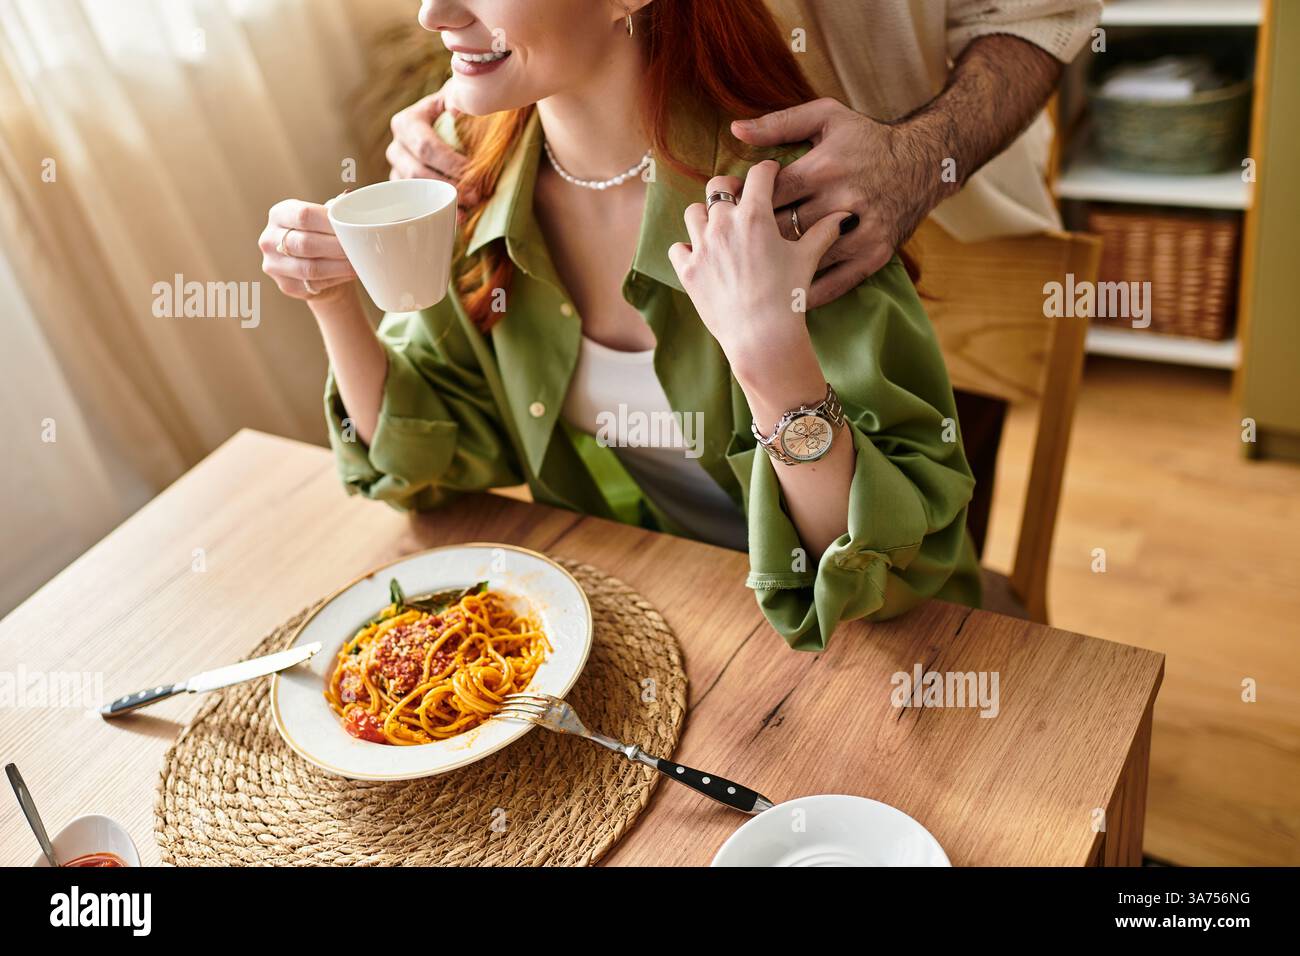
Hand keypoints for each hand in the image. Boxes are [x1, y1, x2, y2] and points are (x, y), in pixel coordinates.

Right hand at [259, 198, 356, 304]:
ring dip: (338, 267)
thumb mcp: (323, 219)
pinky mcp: (285, 285)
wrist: (315, 268)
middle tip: (359, 249)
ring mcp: (274, 264)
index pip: (304, 215)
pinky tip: (349, 274)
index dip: (330, 222)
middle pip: (306, 244)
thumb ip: (332, 210)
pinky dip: (335, 280)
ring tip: (357, 263)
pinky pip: (313, 284)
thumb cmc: (321, 237)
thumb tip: (349, 198)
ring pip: (310, 268)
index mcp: (279, 214)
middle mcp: (269, 238)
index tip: (351, 228)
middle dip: (336, 247)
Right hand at [385, 82, 477, 206]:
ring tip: (469, 206)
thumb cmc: (459, 112)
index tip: (473, 171)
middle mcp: (396, 147)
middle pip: (416, 173)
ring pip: (412, 193)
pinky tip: (457, 218)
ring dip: (441, 201)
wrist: (454, 126)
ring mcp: (397, 171)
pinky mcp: (403, 190)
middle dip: (447, 185)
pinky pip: (414, 207)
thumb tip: (455, 110)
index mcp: (406, 123)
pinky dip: (436, 213)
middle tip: (475, 194)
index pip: (425, 146)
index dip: (450, 162)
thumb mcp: (459, 97)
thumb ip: (458, 97)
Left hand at [668, 160, 848, 375]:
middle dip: (729, 187)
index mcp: (754, 215)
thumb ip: (822, 232)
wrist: (761, 335)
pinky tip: (702, 256)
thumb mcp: (807, 260)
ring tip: (719, 227)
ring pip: (693, 212)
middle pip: (717, 185)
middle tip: (739, 198)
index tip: (770, 174)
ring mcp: (701, 247)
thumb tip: (844, 216)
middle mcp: (723, 224)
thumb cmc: (787, 296)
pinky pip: (678, 247)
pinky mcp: (687, 270)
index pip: (758, 174)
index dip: (766, 170)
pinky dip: (688, 248)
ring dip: (705, 215)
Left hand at [731, 98, 944, 307]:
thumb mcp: (826, 117)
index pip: (769, 194)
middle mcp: (842, 200)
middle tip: (740, 246)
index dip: (746, 205)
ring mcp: (862, 231)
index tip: (736, 213)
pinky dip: (810, 291)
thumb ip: (779, 124)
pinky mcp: (876, 254)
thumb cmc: (867, 139)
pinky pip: (836, 282)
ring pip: (806, 258)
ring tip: (758, 271)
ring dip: (780, 267)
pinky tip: (789, 294)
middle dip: (758, 238)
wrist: (925, 162)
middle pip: (784, 229)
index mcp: (823, 168)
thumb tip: (735, 131)